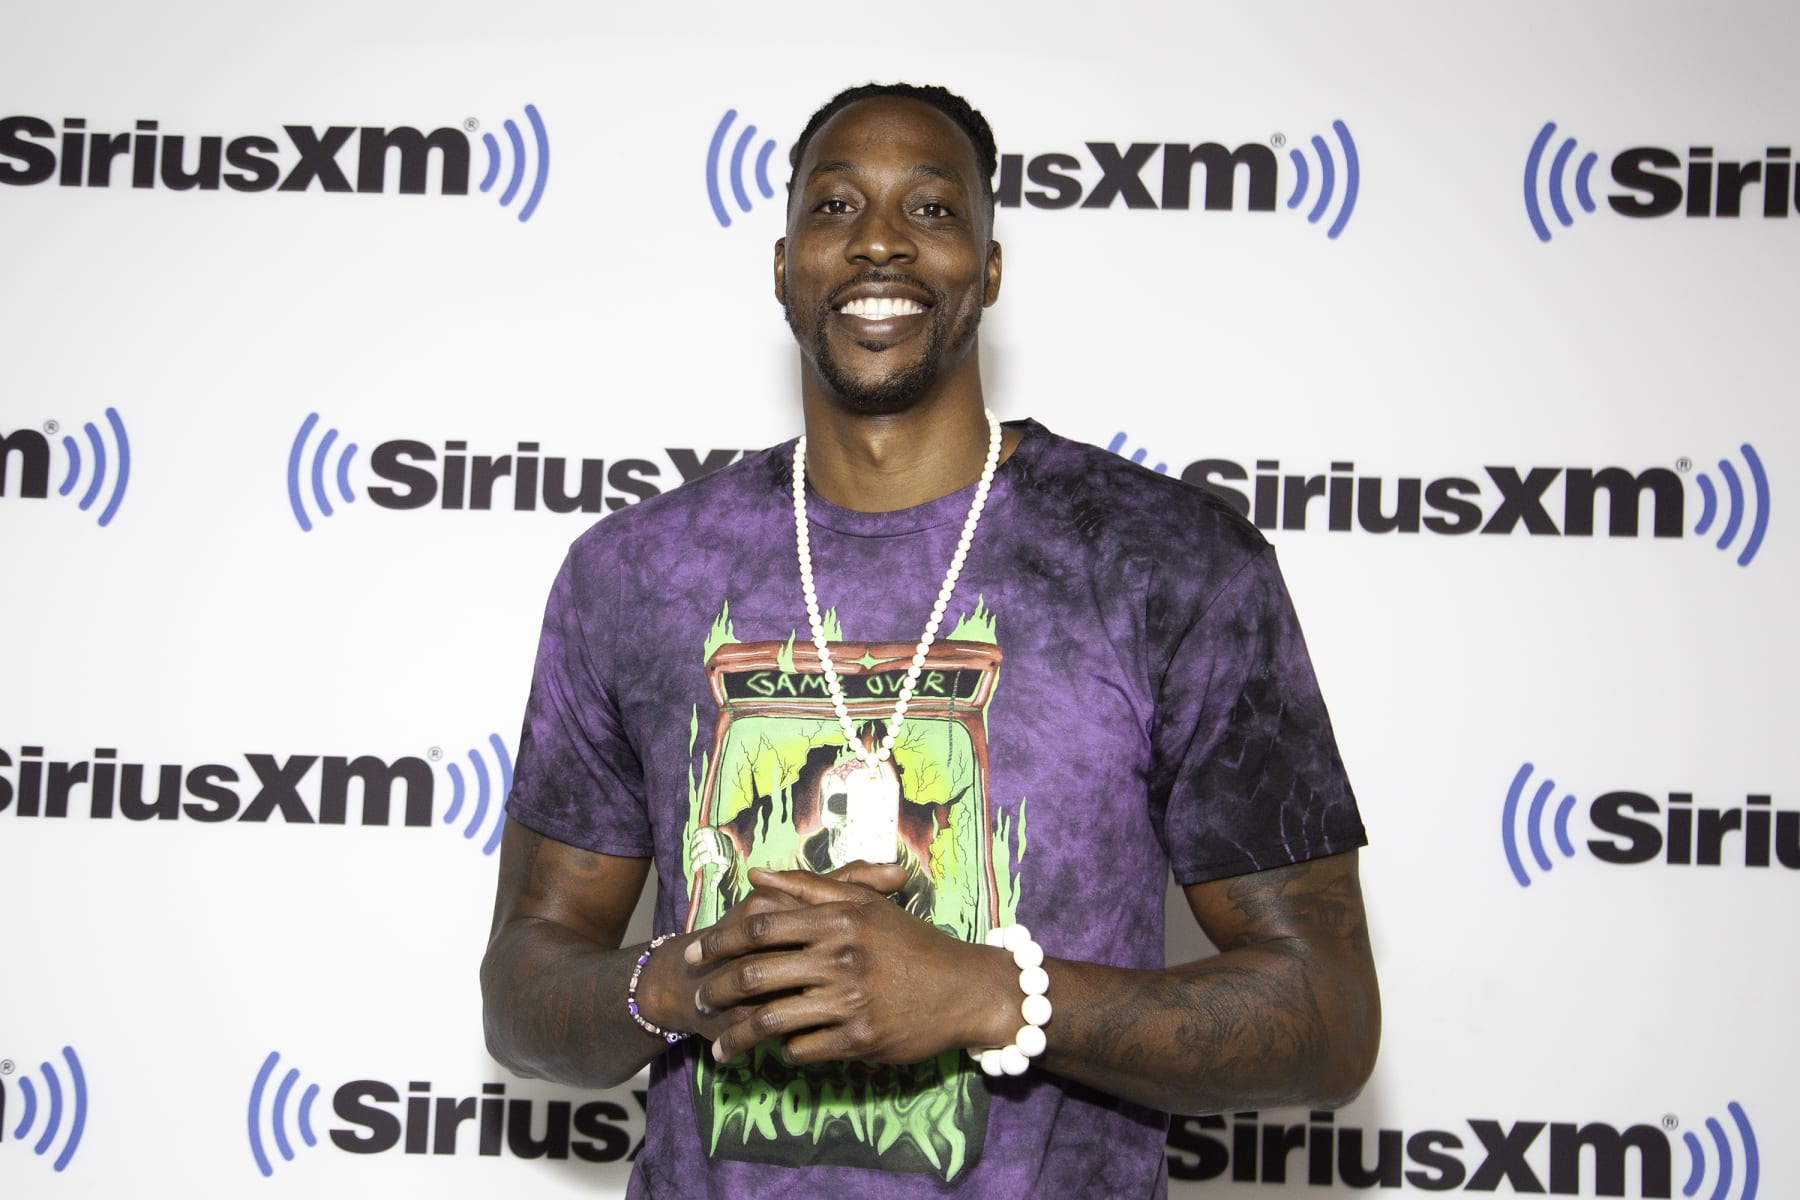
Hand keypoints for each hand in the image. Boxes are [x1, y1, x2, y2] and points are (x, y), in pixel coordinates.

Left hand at [684, 863, 1008, 1065]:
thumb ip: (810, 888)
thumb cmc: (912, 943)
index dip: (719, 940)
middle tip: (698, 999)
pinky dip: (783, 1052)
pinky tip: (776, 1051)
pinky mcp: (859, 1040)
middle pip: (754, 975)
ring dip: (737, 1037)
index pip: (760, 926)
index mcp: (838, 920)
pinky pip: (802, 1050)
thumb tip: (758, 875)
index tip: (694, 953)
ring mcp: (849, 1002)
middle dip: (716, 991)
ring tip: (721, 1047)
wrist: (965, 988)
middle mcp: (839, 959)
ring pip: (770, 1021)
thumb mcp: (866, 906)